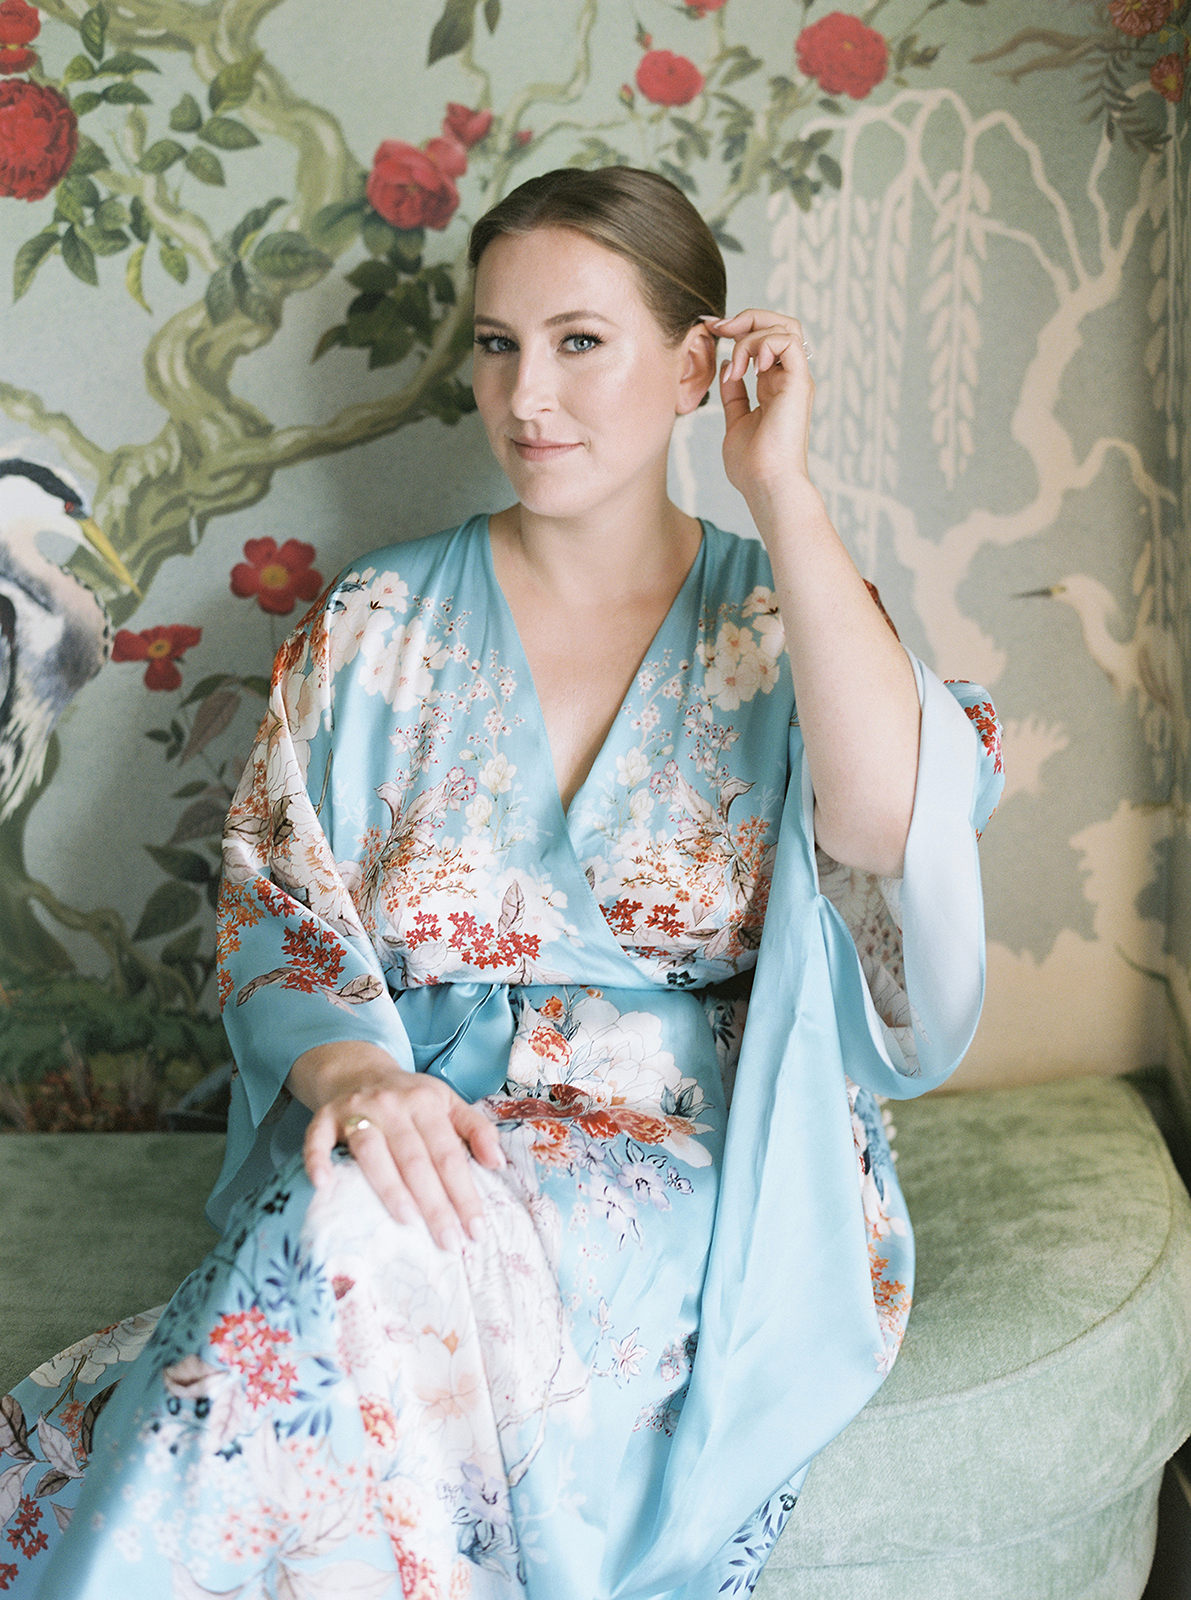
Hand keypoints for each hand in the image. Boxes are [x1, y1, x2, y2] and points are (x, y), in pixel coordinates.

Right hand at [294, 1041, 505, 1251]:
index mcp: (427, 1103)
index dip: (463, 1192)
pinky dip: (318, 1159)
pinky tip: (324, 1185)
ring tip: (407, 1221)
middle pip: (415, 1159)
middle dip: (434, 1203)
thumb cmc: (411, 1099)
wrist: (360, 1070)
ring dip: (388, 1187)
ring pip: (372, 1152)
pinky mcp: (325, 1116)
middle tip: (448, 1241)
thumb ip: (476, 1130)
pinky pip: (317, 1139)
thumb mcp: (449, 1104)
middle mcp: (392, 1105)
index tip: (476, 1229)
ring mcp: (356, 1109)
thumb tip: (498, 1163)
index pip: (449, 1155)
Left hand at [702, 309, 814, 505]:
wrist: (766, 485)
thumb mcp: (735, 421)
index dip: (739, 329)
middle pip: (779, 324)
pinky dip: (763, 343)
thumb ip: (733, 393)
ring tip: (735, 364)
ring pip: (785, 326)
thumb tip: (727, 366)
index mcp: (774, 386)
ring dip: (751, 334)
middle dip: (747, 318)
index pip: (764, 340)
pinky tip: (747, 367)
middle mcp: (788, 378)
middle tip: (719, 328)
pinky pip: (787, 341)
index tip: (712, 330)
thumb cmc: (752, 466)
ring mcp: (796, 379)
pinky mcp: (799, 383)